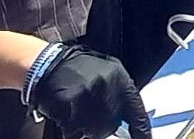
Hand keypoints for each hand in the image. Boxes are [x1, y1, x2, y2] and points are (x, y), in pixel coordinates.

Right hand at [30, 47, 151, 138]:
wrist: (49, 63)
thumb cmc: (78, 68)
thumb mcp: (107, 73)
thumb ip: (119, 94)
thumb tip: (127, 117)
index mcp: (120, 78)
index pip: (137, 112)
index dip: (142, 130)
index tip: (144, 138)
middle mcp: (106, 86)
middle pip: (113, 125)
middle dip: (104, 125)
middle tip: (93, 115)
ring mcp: (88, 96)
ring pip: (95, 130)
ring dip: (87, 127)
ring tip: (79, 112)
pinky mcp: (69, 105)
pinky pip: (75, 129)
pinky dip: (71, 127)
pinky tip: (68, 113)